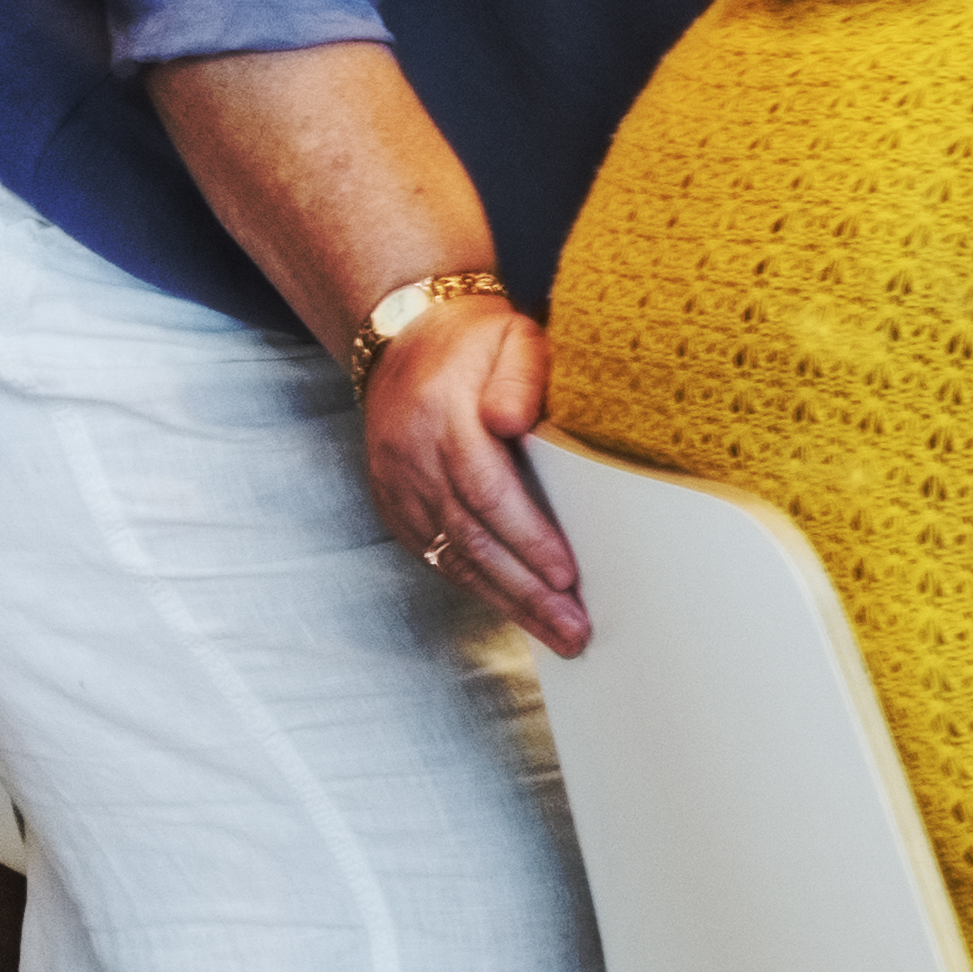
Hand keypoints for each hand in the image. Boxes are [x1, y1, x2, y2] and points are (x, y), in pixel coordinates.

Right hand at [368, 294, 585, 653]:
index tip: (568, 574)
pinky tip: (517, 612)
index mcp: (442, 417)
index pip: (487, 489)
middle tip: (576, 629)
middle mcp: (412, 459)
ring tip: (558, 635)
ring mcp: (398, 487)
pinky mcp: (396, 506)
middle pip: (472, 537)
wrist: (407, 340)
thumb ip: (522, 375)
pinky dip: (479, 588)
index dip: (528, 536)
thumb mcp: (513, 336)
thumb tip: (512, 422)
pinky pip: (437, 555)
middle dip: (527, 589)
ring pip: (453, 556)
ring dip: (508, 601)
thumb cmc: (479, 343)